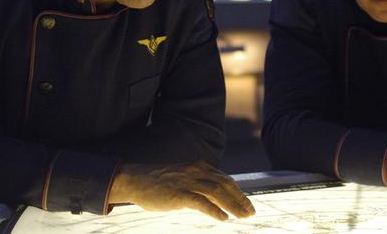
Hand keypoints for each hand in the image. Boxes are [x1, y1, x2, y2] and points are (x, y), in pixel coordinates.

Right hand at [108, 160, 255, 220]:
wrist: (135, 179)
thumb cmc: (158, 182)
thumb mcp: (182, 177)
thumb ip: (198, 182)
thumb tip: (214, 195)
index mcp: (198, 167)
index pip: (225, 179)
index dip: (239, 192)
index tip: (248, 204)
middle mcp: (196, 172)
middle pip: (225, 185)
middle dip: (240, 199)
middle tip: (251, 212)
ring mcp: (187, 182)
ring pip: (217, 193)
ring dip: (232, 205)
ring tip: (242, 216)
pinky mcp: (179, 193)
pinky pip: (200, 202)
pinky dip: (213, 210)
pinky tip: (222, 218)